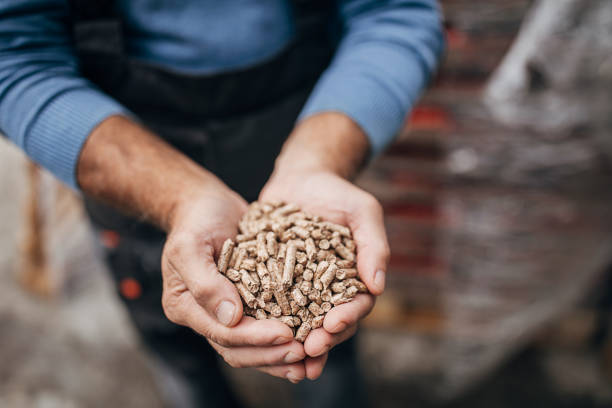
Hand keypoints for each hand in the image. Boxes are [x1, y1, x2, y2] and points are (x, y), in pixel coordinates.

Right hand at [78, 116, 307, 381]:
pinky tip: (309, 340)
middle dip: (271, 355)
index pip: (224, 334)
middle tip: (304, 353)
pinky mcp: (245, 303)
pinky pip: (264, 327)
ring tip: (311, 358)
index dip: (256, 339)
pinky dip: (283, 337)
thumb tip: (231, 319)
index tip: (287, 335)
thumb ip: (205, 283)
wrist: (205, 204)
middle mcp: (205, 316)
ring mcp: (225, 312)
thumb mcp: (191, 245)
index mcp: (186, 307)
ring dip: (280, 356)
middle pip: (239, 350)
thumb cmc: (196, 220)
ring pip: (253, 347)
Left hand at [260, 113, 389, 378]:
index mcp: (354, 278)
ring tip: (285, 355)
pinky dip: (266, 322)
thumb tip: (378, 285)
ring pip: (299, 322)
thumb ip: (374, 245)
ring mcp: (300, 288)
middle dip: (320, 339)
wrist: (300, 179)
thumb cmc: (336, 193)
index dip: (346, 318)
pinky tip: (255, 333)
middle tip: (308, 349)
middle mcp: (328, 290)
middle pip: (328, 323)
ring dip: (294, 341)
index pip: (356, 306)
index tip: (333, 325)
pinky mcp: (273, 282)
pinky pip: (269, 305)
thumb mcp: (362, 211)